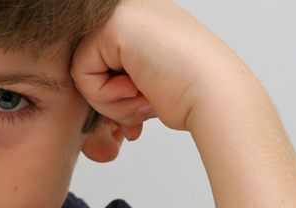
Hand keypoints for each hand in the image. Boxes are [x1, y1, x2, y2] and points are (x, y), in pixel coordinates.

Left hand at [71, 0, 248, 136]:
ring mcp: (121, 12)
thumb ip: (117, 75)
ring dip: (108, 101)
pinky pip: (80, 72)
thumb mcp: (145, 78)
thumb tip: (89, 90)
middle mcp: (132, 10)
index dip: (113, 95)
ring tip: (142, 99)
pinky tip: (136, 90)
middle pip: (89, 65)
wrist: (215, 95)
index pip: (100, 63)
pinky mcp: (112, 25)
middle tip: (142, 107)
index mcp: (141, 19)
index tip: (141, 109)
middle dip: (109, 99)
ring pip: (82, 70)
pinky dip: (104, 96)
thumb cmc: (189, 94)